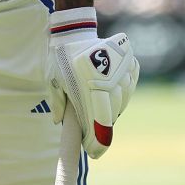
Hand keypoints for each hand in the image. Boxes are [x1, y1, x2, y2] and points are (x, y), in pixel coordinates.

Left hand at [46, 8, 139, 157]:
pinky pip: (129, 86)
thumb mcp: (54, 81)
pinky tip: (110, 95)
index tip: (94, 153)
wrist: (76, 30)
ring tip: (99, 112)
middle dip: (103, 128)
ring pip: (123, 100)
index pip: (99, 119)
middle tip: (93, 139)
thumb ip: (58, 103)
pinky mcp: (130, 61)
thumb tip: (60, 123)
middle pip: (113, 113)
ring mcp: (123, 67)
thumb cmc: (61, 58)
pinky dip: (122, 94)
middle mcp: (110, 76)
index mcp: (89, 82)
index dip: (98, 141)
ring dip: (113, 111)